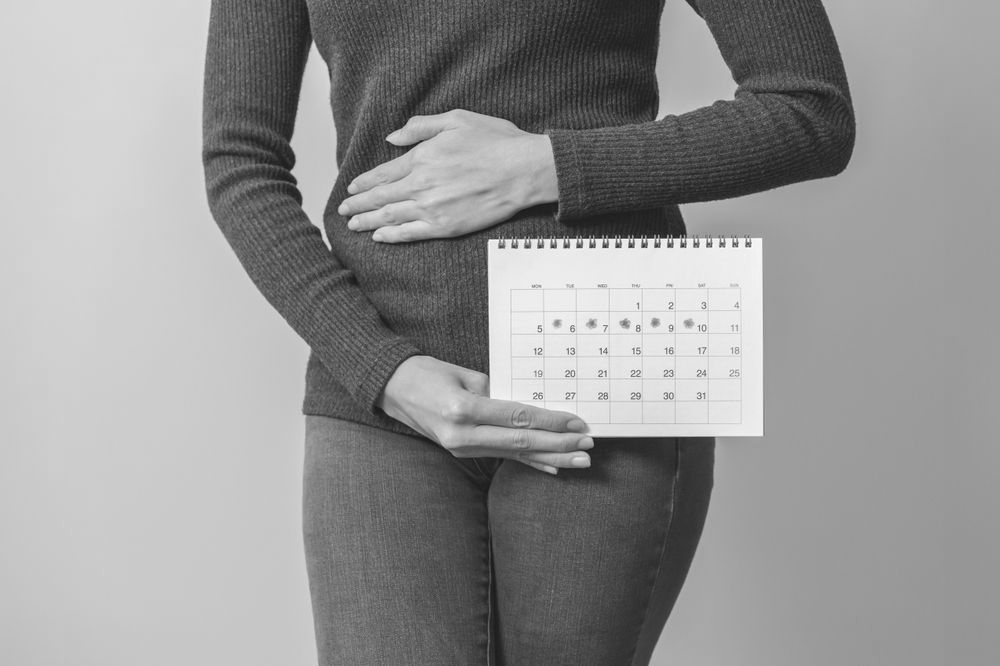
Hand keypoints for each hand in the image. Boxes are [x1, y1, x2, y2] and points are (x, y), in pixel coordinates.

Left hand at [337, 109, 557, 242]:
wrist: (524, 171)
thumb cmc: (495, 141)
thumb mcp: (456, 120)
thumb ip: (420, 127)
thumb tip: (392, 137)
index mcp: (422, 157)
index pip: (383, 173)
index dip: (364, 182)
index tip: (352, 188)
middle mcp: (422, 185)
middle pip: (380, 197)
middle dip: (358, 204)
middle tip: (343, 210)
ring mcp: (433, 208)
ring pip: (390, 216)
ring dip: (368, 222)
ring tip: (353, 226)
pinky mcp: (446, 227)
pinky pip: (410, 233)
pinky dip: (391, 236)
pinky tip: (379, 237)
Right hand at [377, 355, 592, 474]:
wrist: (391, 389)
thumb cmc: (426, 373)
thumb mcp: (462, 373)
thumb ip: (495, 390)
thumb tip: (528, 405)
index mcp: (463, 409)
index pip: (517, 417)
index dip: (550, 422)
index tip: (578, 424)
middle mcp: (463, 434)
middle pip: (521, 440)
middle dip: (558, 444)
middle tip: (588, 446)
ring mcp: (461, 447)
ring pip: (515, 453)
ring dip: (551, 458)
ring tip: (580, 462)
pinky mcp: (462, 452)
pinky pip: (503, 459)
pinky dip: (529, 464)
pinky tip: (552, 470)